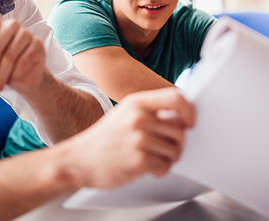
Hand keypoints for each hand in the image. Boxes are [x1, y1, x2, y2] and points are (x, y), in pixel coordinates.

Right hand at [61, 87, 194, 188]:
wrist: (78, 159)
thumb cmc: (103, 139)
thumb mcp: (124, 114)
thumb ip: (150, 112)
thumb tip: (180, 117)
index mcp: (136, 102)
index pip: (176, 97)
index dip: (189, 111)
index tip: (190, 122)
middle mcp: (138, 118)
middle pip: (180, 129)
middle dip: (177, 143)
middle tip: (166, 148)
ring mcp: (139, 139)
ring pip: (175, 149)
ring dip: (169, 158)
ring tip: (155, 158)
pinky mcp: (139, 160)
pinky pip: (165, 166)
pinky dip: (161, 170)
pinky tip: (148, 168)